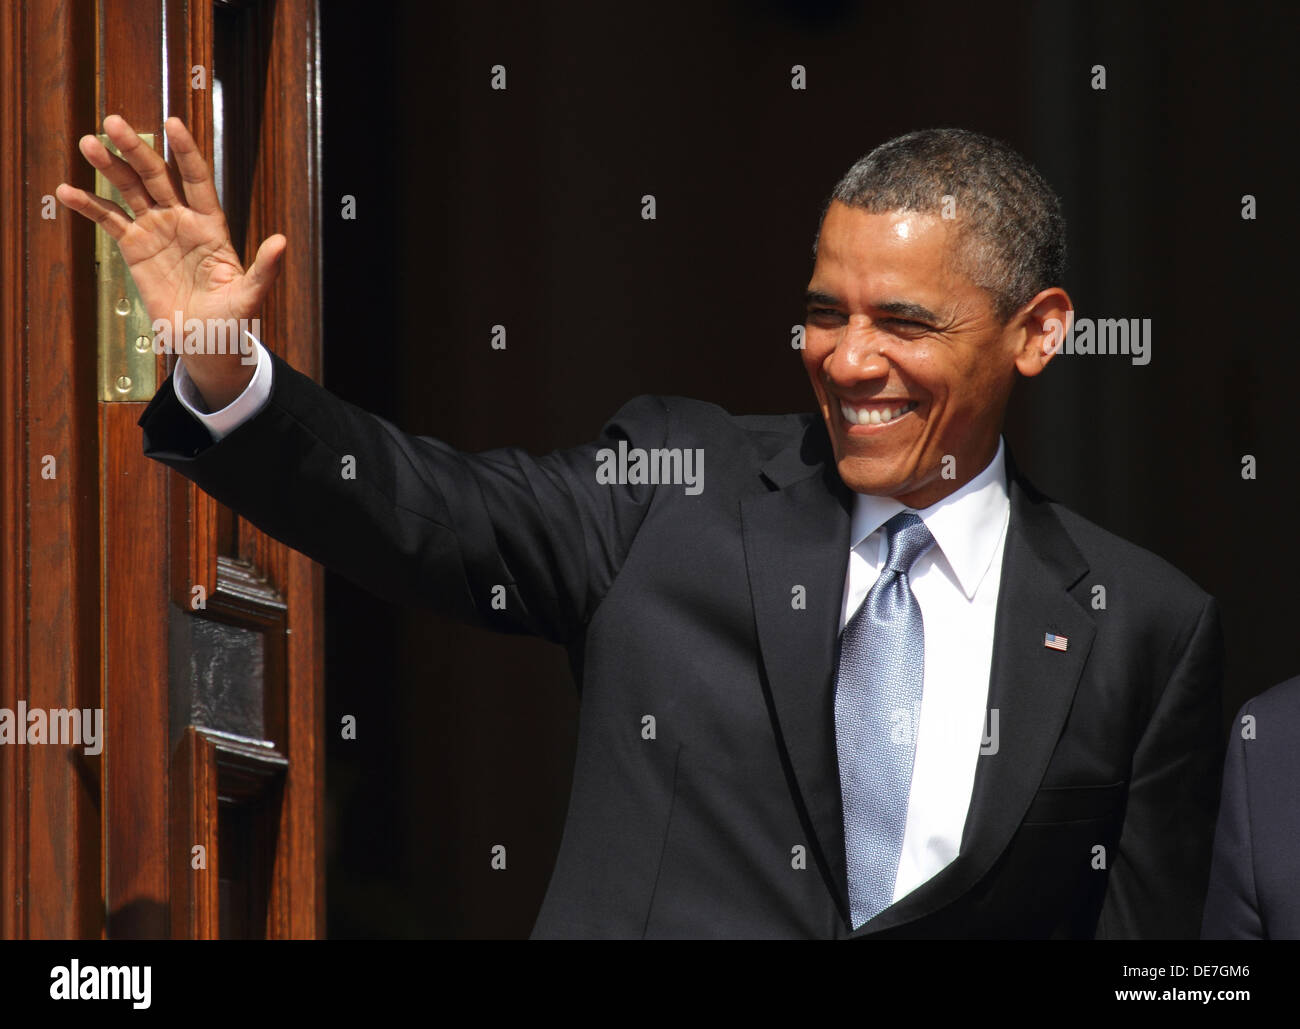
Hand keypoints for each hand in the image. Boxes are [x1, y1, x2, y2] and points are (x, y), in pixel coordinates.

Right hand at [56, 114, 284, 408]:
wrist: (205, 343)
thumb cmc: (232, 319)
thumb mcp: (250, 295)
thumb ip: (265, 268)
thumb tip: (282, 241)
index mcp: (212, 226)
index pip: (197, 180)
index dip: (186, 152)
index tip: (173, 123)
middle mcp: (182, 220)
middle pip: (157, 176)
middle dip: (137, 150)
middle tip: (114, 122)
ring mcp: (157, 230)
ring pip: (130, 190)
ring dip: (109, 167)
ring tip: (88, 144)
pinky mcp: (135, 248)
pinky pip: (110, 220)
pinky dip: (89, 206)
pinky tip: (67, 191)